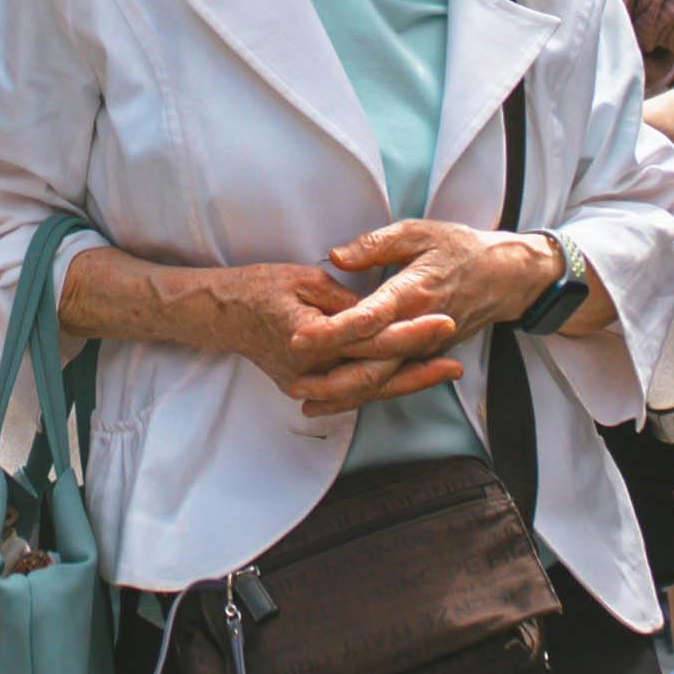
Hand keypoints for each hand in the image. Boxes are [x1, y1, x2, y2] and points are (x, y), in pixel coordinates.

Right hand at [117, 255, 436, 415]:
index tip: (443, 321)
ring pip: (366, 391)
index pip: (372, 339)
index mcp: (310, 337)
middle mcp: (309, 370)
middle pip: (375, 375)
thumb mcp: (304, 280)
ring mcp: (305, 384)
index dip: (411, 332)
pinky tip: (408, 382)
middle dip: (418, 365)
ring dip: (407, 382)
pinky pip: (350, 393)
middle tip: (455, 353)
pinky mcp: (305, 387)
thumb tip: (382, 310)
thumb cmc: (259, 287)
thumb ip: (345, 300)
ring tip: (445, 371)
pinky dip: (380, 388)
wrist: (218, 315)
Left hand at [310, 215, 559, 390]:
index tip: (300, 337)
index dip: (333, 331)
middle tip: (292, 381)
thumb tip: (335, 256)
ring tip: (303, 398)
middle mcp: (419, 329)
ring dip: (342, 393)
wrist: (504, 277)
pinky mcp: (425, 357)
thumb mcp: (418, 231)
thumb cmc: (459, 248)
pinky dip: (361, 394)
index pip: (368, 319)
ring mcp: (424, 348)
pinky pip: (390, 381)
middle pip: (373, 364)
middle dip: (331, 377)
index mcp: (414, 293)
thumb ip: (374, 244)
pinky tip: (332, 400)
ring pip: (381, 381)